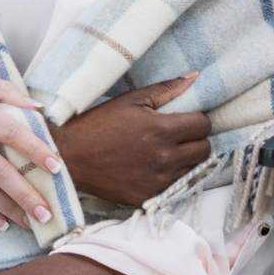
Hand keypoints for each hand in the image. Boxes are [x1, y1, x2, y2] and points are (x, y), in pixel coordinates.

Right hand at [53, 73, 211, 207]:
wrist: (69, 156)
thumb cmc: (97, 123)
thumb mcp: (130, 100)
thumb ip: (166, 89)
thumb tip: (195, 77)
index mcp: (161, 129)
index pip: (203, 125)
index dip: (197, 120)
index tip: (184, 120)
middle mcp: (164, 157)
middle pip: (204, 149)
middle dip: (195, 140)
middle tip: (177, 136)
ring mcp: (158, 180)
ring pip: (194, 169)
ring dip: (185, 159)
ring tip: (166, 151)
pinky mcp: (149, 197)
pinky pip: (175, 187)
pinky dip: (170, 177)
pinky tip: (154, 167)